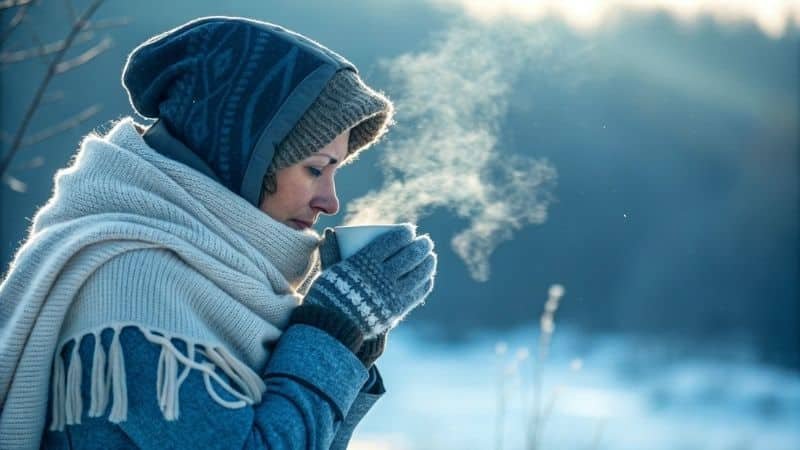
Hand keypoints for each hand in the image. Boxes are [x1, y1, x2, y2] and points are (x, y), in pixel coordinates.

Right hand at [304, 223, 436, 338]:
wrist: (332, 327)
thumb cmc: (328, 295)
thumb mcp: (330, 270)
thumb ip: (335, 252)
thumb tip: (330, 233)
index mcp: (365, 262)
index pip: (392, 241)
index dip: (404, 233)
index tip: (410, 230)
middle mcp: (381, 276)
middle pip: (410, 256)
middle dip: (421, 246)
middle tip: (426, 242)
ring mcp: (392, 293)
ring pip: (418, 274)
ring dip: (428, 263)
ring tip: (431, 257)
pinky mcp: (397, 309)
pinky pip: (418, 293)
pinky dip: (425, 283)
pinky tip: (427, 278)